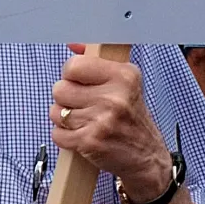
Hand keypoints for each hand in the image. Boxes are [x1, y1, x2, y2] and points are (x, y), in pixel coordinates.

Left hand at [50, 46, 168, 203]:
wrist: (148, 160)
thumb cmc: (132, 120)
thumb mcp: (124, 84)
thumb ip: (96, 61)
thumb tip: (73, 44)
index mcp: (124, 76)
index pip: (73, 65)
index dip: (72, 75)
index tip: (80, 83)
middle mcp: (115, 97)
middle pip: (60, 89)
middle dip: (66, 99)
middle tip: (84, 106)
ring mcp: (103, 120)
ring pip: (56, 112)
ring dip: (64, 119)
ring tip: (84, 122)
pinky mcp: (92, 142)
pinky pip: (57, 134)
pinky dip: (65, 138)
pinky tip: (81, 137)